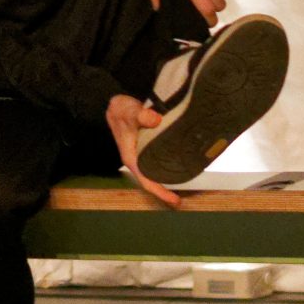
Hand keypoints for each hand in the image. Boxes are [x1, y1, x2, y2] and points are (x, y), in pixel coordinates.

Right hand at [106, 94, 180, 208]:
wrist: (117, 102)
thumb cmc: (121, 109)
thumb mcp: (128, 110)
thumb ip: (141, 114)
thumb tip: (156, 120)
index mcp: (131, 157)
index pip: (145, 180)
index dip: (160, 192)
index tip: (175, 200)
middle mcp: (136, 159)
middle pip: (151, 180)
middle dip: (165, 190)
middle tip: (184, 198)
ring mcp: (141, 154)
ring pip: (155, 171)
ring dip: (167, 178)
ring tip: (186, 182)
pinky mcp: (147, 147)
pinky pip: (158, 162)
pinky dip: (168, 166)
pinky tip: (179, 165)